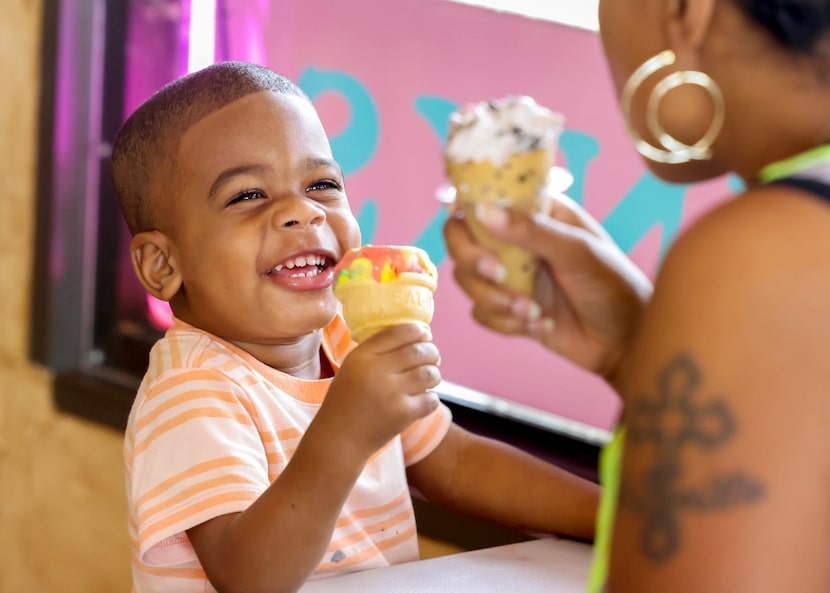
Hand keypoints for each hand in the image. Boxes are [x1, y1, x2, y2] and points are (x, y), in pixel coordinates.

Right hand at [317, 323, 440, 460]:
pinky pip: (431, 399)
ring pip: (429, 374)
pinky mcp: (402, 414)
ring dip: (434, 375)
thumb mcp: (351, 369)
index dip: (418, 331)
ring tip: (430, 378)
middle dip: (432, 352)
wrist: (338, 440)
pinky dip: (431, 399)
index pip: (398, 332)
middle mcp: (376, 371)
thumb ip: (376, 352)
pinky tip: (423, 400)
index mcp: (361, 356)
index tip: (426, 335)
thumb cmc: (347, 402)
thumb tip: (414, 336)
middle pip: (418, 351)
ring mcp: (390, 393)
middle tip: (433, 357)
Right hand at [443, 191, 651, 384]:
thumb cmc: (614, 285)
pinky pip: (481, 314)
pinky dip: (505, 323)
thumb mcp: (578, 251)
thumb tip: (484, 212)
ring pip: (467, 281)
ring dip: (494, 299)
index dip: (467, 211)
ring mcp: (510, 276)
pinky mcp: (509, 310)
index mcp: (535, 213)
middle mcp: (516, 241)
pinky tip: (541, 325)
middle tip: (497, 274)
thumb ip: (531, 231)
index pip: (483, 199)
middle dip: (473, 261)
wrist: (628, 342)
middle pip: (461, 242)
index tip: (475, 230)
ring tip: (532, 311)